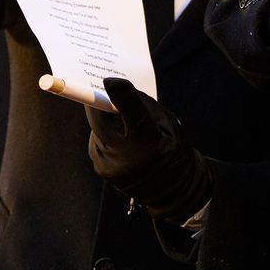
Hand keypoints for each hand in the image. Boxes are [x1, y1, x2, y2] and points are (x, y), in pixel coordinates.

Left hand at [86, 78, 213, 223]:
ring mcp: (109, 166)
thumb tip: (117, 90)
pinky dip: (104, 134)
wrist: (170, 190)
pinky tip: (120, 140)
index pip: (133, 114)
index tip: (109, 79)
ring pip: (96, 129)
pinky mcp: (100, 169)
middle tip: (102, 90)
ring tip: (123, 125)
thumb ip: (144, 107)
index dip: (120, 95)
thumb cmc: (173, 150)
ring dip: (104, 120)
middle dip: (98, 102)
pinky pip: (96, 141)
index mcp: (150, 143)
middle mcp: (126, 157)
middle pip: (100, 119)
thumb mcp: (170, 125)